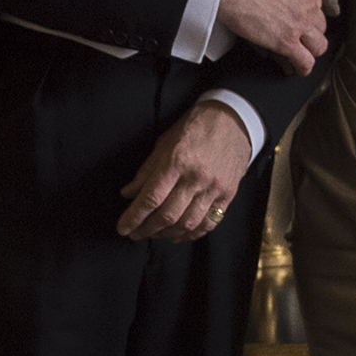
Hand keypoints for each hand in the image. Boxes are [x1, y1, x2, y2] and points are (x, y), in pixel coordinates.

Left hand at [117, 100, 252, 242]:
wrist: (233, 120)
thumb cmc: (194, 128)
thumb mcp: (165, 142)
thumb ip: (147, 170)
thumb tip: (128, 193)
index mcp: (177, 160)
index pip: (151, 197)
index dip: (134, 217)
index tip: (123, 228)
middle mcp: (196, 177)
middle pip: (167, 215)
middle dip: (147, 229)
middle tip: (135, 234)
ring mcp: (214, 188)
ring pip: (187, 223)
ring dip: (166, 233)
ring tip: (154, 234)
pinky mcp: (228, 195)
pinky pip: (209, 222)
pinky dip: (192, 234)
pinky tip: (178, 235)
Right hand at [218, 0, 328, 72]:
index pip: (318, 5)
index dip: (309, 15)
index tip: (303, 20)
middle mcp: (307, 5)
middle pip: (320, 27)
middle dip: (311, 33)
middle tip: (300, 37)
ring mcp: (299, 25)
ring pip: (319, 45)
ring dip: (312, 51)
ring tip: (303, 55)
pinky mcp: (287, 42)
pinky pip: (305, 61)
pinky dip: (304, 67)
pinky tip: (300, 69)